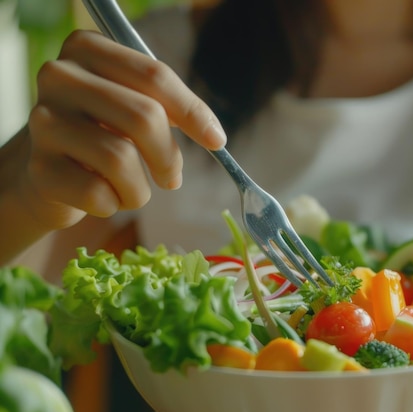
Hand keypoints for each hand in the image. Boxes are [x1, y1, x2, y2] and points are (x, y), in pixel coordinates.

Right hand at [18, 29, 225, 231]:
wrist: (48, 171)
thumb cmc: (101, 135)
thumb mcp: (131, 108)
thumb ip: (166, 108)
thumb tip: (214, 135)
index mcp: (88, 50)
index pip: (155, 76)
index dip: (193, 112)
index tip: (216, 141)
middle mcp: (60, 77)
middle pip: (142, 117)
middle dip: (168, 157)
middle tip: (172, 179)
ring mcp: (44, 122)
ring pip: (120, 159)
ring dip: (140, 190)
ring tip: (133, 191)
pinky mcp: (39, 167)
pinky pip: (98, 194)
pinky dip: (114, 205)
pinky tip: (105, 198)